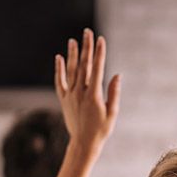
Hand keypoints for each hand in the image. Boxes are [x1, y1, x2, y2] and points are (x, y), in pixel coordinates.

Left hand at [55, 29, 120, 158]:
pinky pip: (60, 81)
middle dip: (86, 47)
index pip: (97, 69)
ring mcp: (70, 95)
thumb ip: (114, 93)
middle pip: (84, 65)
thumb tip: (117, 75)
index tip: (101, 39)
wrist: (83, 144)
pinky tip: (59, 57)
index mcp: (94, 95)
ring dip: (72, 54)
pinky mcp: (63, 100)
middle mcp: (80, 93)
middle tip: (87, 32)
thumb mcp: (112, 113)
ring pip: (71, 70)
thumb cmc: (101, 130)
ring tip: (73, 40)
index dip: (99, 53)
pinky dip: (59, 69)